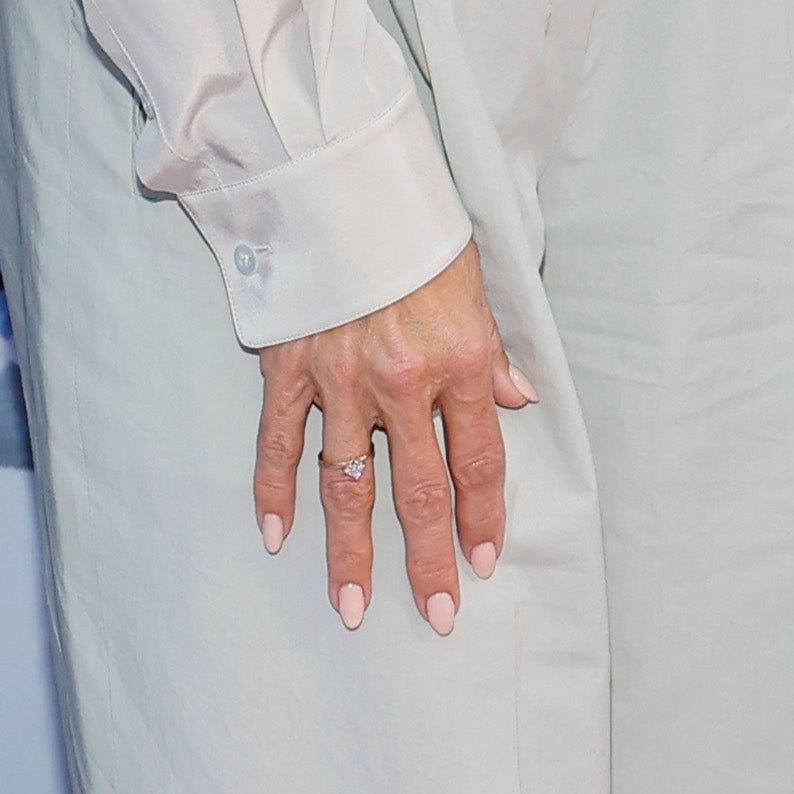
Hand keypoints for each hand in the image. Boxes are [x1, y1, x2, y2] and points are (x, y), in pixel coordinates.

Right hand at [252, 244, 531, 634]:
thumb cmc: (414, 226)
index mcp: (457, 360)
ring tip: (353, 608)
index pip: (478, 461)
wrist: (338, 176)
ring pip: (346, 485)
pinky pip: (279, 443)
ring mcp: (338, 379)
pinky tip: (277, 539)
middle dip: (428, 562)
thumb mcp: (475, 279)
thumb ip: (492, 348)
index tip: (483, 563)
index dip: (483, 517)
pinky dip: (274, 493)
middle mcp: (400, 381)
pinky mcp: (287, 367)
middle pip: (418, 491)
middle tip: (437, 616)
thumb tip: (518, 399)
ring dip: (351, 552)